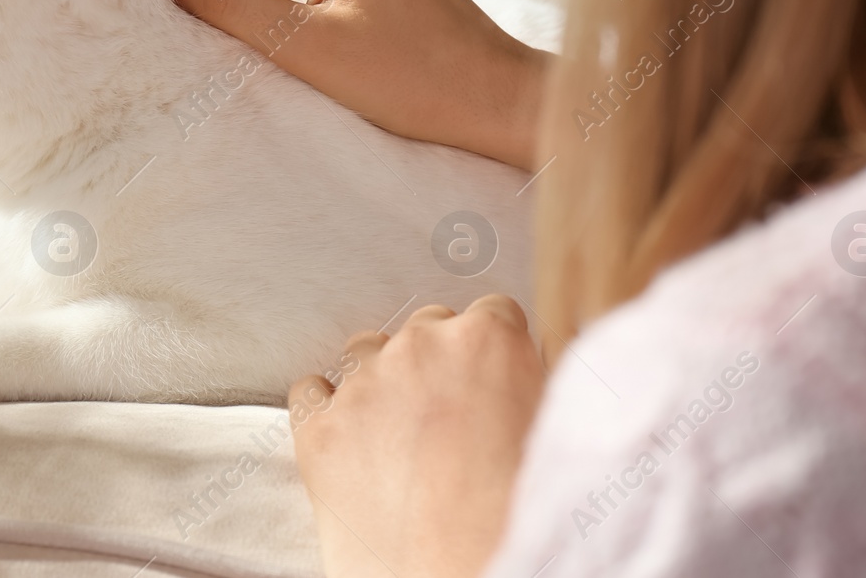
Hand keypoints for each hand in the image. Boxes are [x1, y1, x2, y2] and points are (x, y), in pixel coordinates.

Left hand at [290, 296, 545, 577]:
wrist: (463, 577)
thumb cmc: (517, 522)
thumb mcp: (556, 431)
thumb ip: (535, 382)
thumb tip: (525, 372)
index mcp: (488, 341)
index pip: (491, 313)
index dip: (493, 352)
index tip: (490, 377)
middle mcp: (421, 349)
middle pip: (426, 326)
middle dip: (437, 364)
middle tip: (450, 417)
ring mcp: (363, 386)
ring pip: (364, 351)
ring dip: (381, 380)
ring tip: (402, 433)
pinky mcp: (319, 430)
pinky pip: (309, 391)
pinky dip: (325, 409)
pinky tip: (350, 438)